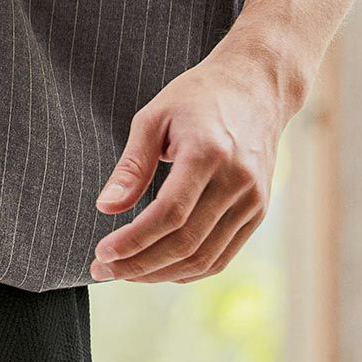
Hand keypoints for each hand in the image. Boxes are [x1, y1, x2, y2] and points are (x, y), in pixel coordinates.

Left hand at [89, 42, 291, 283]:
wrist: (256, 86)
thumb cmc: (198, 96)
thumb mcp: (156, 116)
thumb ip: (132, 165)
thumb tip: (105, 207)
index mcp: (208, 153)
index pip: (169, 214)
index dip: (133, 241)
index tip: (102, 253)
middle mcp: (236, 182)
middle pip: (185, 243)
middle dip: (139, 265)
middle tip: (103, 270)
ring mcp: (252, 201)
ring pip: (204, 258)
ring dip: (161, 274)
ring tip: (126, 273)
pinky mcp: (258, 212)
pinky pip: (222, 256)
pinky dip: (189, 270)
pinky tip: (160, 269)